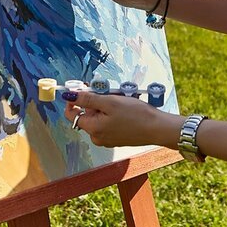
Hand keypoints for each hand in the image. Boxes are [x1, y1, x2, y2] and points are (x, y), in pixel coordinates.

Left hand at [64, 90, 181, 148]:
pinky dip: (111, 113)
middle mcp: (97, 137)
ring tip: (119, 99)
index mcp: (92, 129)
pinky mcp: (116, 138)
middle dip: (94, 101)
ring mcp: (107, 139)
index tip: (85, 88)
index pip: (71, 114)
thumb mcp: (110, 102)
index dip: (75, 99)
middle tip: (109, 92)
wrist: (157, 128)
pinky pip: (107, 122)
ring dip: (104, 106)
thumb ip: (88, 99)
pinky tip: (124, 108)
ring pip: (98, 117)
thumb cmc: (136, 115)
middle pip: (86, 114)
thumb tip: (69, 95)